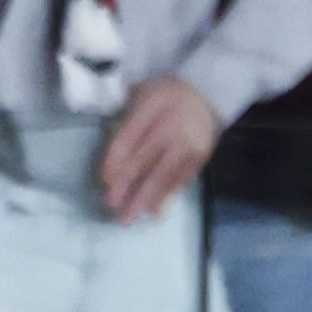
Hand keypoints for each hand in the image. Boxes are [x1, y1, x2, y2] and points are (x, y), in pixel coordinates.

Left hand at [92, 73, 220, 222]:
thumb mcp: (141, 96)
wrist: (206, 94)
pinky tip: (155, 212)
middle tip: (112, 206)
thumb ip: (125, 123)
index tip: (105, 181)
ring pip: (162, 176)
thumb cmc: (165, 97)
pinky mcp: (199, 157)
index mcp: (152, 107)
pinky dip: (166, 197)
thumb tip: (112, 162)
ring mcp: (188, 144)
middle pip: (143, 161)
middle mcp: (171, 126)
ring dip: (144, 199)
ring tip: (129, 218)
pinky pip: (179, 180)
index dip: (114, 162)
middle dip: (126, 186)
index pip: (127, 138)